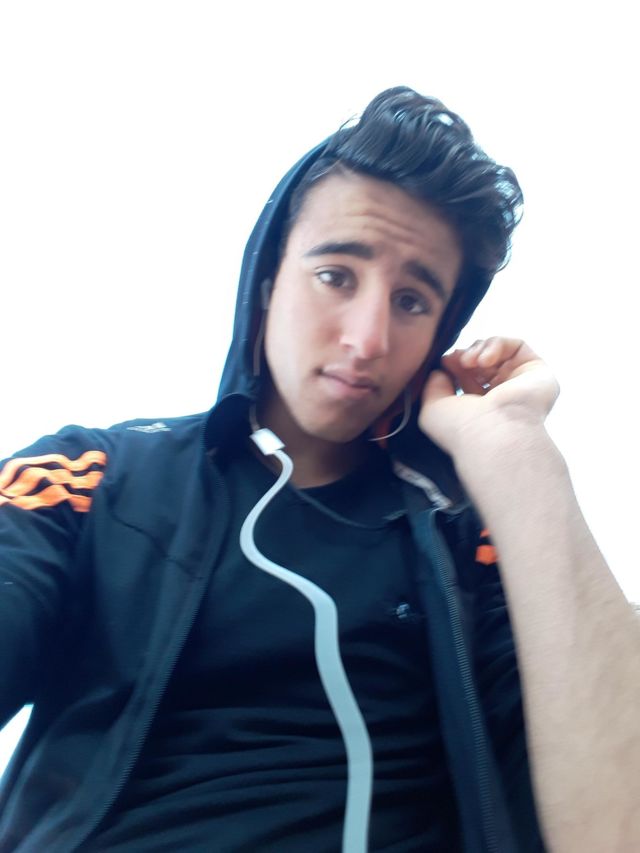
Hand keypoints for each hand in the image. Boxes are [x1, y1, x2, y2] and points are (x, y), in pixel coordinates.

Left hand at [418, 337, 559, 457]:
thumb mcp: (434, 408)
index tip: (445, 362)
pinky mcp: (537, 371)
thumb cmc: (462, 429)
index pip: (468, 377)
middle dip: (466, 356)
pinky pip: (516, 345)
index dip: (455, 364)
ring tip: (469, 362)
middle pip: (482, 361)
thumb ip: (434, 386)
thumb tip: (441, 370)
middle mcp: (503, 397)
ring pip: (498, 351)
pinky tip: (485, 360)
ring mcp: (521, 384)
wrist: (494, 435)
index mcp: (480, 408)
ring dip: (479, 349)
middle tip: (456, 361)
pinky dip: (496, 345)